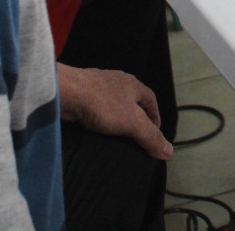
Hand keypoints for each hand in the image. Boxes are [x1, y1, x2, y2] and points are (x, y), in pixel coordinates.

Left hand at [57, 64, 172, 159]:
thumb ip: (150, 137)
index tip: (155, 131)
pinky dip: (98, 118)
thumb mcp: (133, 123)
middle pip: (132, 100)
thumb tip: (169, 152)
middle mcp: (116, 82)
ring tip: (115, 135)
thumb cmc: (102, 103)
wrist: (65, 93)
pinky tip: (94, 129)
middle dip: (135, 116)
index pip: (150, 100)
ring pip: (112, 103)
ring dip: (116, 117)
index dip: (155, 116)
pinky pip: (95, 107)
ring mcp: (97, 86)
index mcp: (132, 84)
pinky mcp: (80, 94)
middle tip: (136, 135)